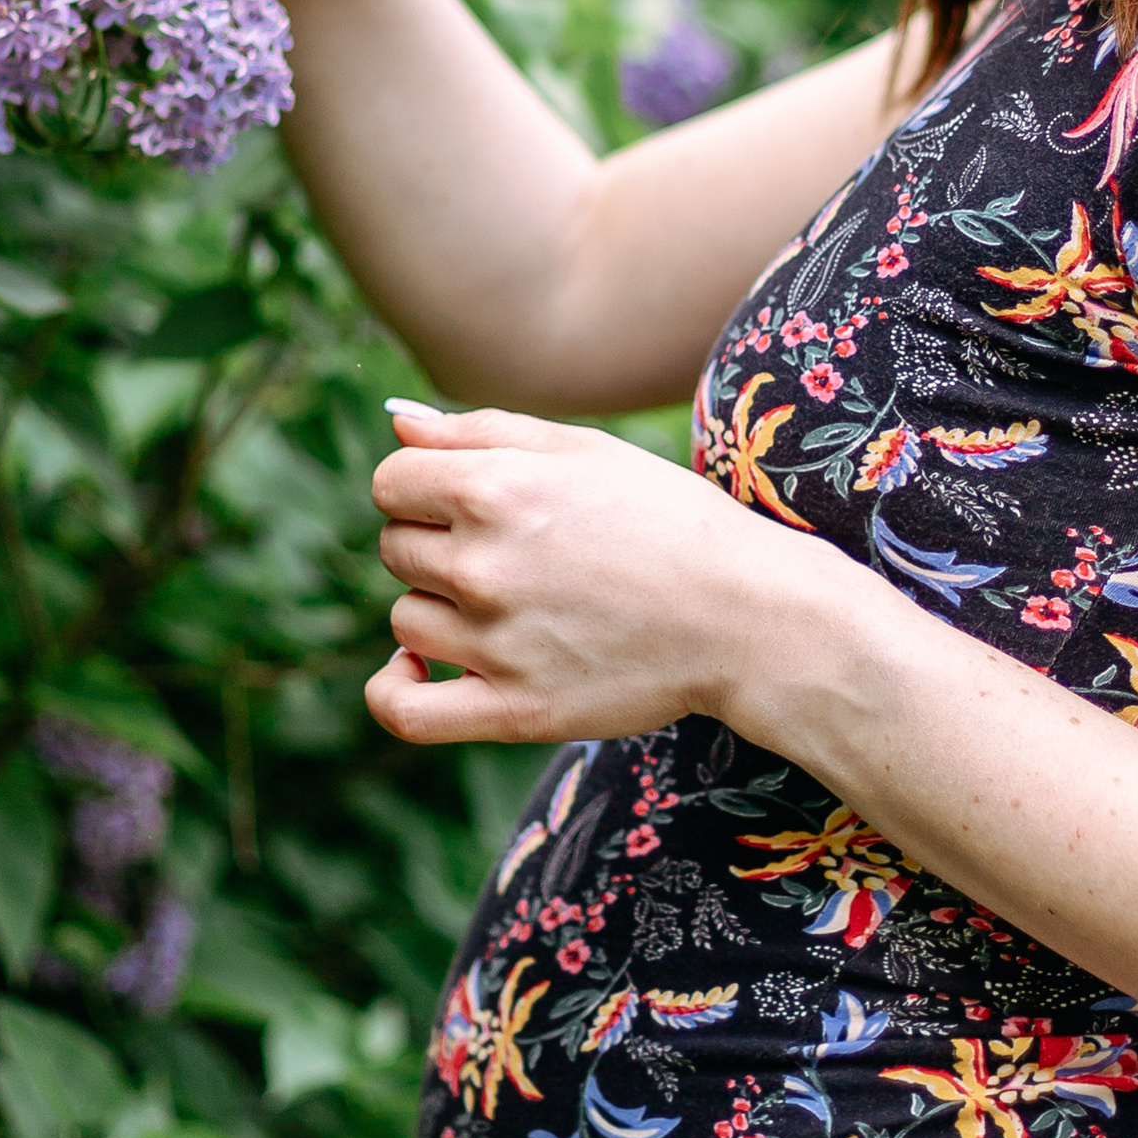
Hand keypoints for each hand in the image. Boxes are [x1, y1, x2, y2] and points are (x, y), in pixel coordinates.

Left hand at [364, 402, 847, 748]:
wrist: (745, 615)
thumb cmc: (668, 520)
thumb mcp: (583, 450)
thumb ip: (482, 431)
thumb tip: (399, 428)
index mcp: (496, 488)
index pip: (391, 484)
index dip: (423, 490)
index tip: (464, 504)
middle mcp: (484, 564)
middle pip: (396, 549)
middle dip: (438, 545)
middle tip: (512, 554)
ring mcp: (495, 642)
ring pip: (406, 619)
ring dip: (441, 610)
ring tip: (513, 606)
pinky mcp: (512, 709)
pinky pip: (403, 708)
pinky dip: (394, 687)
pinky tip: (419, 666)